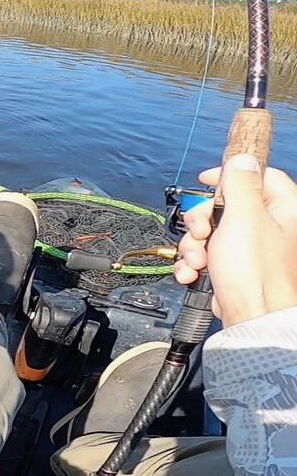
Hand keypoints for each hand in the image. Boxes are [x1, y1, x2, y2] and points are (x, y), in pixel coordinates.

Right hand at [174, 153, 296, 326]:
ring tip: (198, 260)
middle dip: (202, 219)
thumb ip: (241, 184)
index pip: (258, 175)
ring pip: (211, 231)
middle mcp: (269, 226)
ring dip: (194, 245)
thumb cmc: (255, 274)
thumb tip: (242, 158)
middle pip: (226, 205)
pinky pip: (207, 254)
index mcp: (282, 209)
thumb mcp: (245, 218)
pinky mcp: (234, 267)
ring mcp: (251, 248)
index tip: (207, 181)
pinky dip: (194, 262)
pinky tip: (193, 272)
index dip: (229, 175)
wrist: (249, 317)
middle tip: (201, 231)